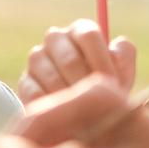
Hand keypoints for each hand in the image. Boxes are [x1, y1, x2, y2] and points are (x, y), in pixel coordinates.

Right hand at [18, 19, 135, 103]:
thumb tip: (117, 47)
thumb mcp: (121, 72)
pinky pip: (36, 93)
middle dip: (87, 85)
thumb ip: (124, 57)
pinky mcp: (25, 81)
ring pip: (51, 76)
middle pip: (69, 58)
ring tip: (84, 113)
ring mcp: (37, 59)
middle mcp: (56, 38)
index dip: (102, 60)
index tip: (111, 83)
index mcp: (80, 30)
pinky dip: (52, 107)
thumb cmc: (105, 86)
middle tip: (98, 104)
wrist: (82, 112)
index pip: (89, 35)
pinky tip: (65, 117)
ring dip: (70, 98)